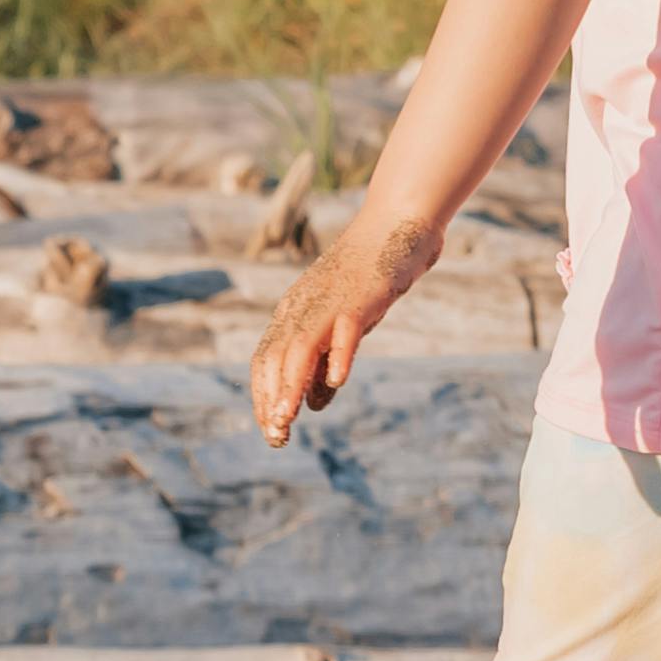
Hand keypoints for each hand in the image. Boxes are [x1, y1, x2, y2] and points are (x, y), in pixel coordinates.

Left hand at [251, 212, 440, 444]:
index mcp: (294, 312)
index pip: (265, 359)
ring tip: (287, 419)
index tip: (270, 431)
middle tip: (276, 437)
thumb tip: (312, 405)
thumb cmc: (369, 277)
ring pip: (300, 348)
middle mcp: (303, 307)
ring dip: (290, 385)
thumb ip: (325, 362)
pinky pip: (345, 328)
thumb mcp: (343, 325)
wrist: (397, 223)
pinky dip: (338, 354)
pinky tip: (338, 382)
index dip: (263, 396)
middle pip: (275, 357)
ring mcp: (330, 301)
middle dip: (272, 400)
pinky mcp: (360, 295)